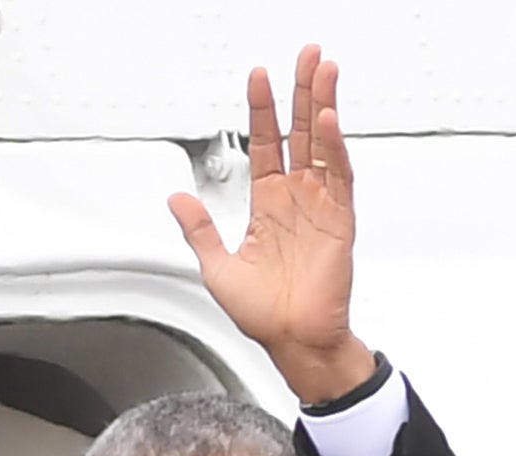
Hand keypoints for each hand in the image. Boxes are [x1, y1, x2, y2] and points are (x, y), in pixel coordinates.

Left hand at [168, 45, 376, 404]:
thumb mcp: (216, 266)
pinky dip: (333, 148)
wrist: (290, 341)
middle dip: (301, 92)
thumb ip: (198, 228)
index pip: (267, 145)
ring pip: (323, 145)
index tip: (258, 77)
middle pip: (300, 133)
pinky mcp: (339, 222)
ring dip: (322, 106)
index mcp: (268, 205)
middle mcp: (296, 198)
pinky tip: (326, 121)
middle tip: (305, 54)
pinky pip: (338, 176)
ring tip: (323, 69)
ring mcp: (320, 206)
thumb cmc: (262, 312)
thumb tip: (176, 197)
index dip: (262, 111)